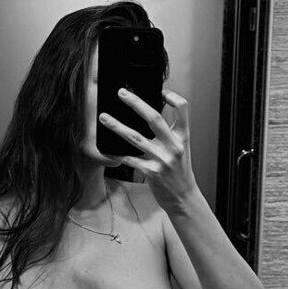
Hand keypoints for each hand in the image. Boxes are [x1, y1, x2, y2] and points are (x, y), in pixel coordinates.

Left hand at [99, 89, 199, 213]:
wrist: (183, 197)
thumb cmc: (180, 171)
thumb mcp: (181, 148)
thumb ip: (169, 133)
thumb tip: (149, 115)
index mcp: (183, 137)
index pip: (182, 109)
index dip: (172, 97)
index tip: (161, 91)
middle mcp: (174, 146)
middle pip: (154, 118)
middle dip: (136, 103)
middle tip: (121, 93)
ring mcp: (162, 159)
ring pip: (135, 137)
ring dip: (117, 126)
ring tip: (104, 117)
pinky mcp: (151, 172)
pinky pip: (130, 159)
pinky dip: (118, 154)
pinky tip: (108, 150)